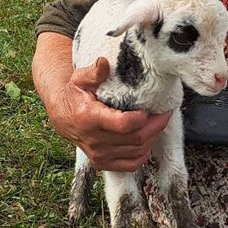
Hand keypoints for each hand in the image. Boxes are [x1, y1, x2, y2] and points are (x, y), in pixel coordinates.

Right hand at [48, 57, 172, 171]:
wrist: (62, 117)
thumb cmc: (74, 95)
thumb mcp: (80, 79)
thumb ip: (94, 72)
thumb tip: (104, 62)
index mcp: (89, 118)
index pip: (123, 124)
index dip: (142, 118)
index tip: (152, 107)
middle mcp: (94, 141)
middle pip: (136, 139)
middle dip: (156, 126)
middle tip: (165, 112)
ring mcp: (99, 155)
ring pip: (137, 152)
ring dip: (153, 137)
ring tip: (158, 122)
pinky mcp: (102, 163)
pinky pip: (131, 164)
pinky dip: (144, 153)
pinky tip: (148, 139)